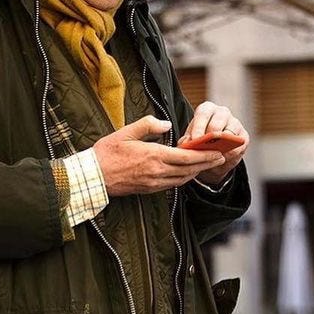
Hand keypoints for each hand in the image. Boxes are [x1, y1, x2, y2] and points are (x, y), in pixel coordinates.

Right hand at [93, 115, 227, 196]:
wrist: (93, 177)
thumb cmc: (107, 153)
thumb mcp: (127, 132)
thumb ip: (149, 125)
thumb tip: (167, 124)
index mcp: (154, 155)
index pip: (187, 157)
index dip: (205, 155)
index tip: (218, 151)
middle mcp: (157, 172)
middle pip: (189, 170)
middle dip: (207, 164)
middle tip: (221, 158)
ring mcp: (153, 183)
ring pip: (182, 179)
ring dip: (197, 172)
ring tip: (208, 164)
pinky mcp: (149, 189)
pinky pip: (172, 185)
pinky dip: (184, 178)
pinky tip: (188, 172)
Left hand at [180, 101, 249, 180]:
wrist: (213, 155)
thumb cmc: (199, 143)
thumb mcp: (190, 141)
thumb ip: (186, 141)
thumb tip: (186, 143)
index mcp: (207, 109)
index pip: (203, 114)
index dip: (199, 127)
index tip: (195, 140)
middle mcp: (222, 112)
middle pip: (217, 124)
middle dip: (210, 138)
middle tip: (203, 150)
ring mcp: (235, 123)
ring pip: (229, 135)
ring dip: (220, 147)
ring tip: (212, 157)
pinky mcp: (244, 137)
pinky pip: (238, 146)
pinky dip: (230, 155)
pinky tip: (222, 160)